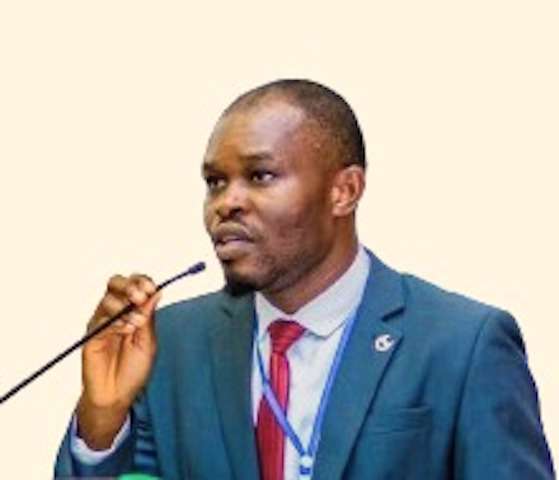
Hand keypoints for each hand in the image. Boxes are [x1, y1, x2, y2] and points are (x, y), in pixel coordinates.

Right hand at [77, 273, 160, 448]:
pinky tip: (124, 330)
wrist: (117, 395)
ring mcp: (102, 321)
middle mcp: (116, 312)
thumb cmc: (133, 370)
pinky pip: (99, 318)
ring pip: (107, 298)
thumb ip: (149, 317)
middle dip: (130, 286)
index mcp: (133, 310)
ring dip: (124, 306)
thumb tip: (157, 292)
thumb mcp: (148, 342)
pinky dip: (114, 320)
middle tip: (140, 298)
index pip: (135, 284)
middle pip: (116, 282)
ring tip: (134, 325)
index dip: (143, 281)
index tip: (151, 288)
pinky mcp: (91, 334)